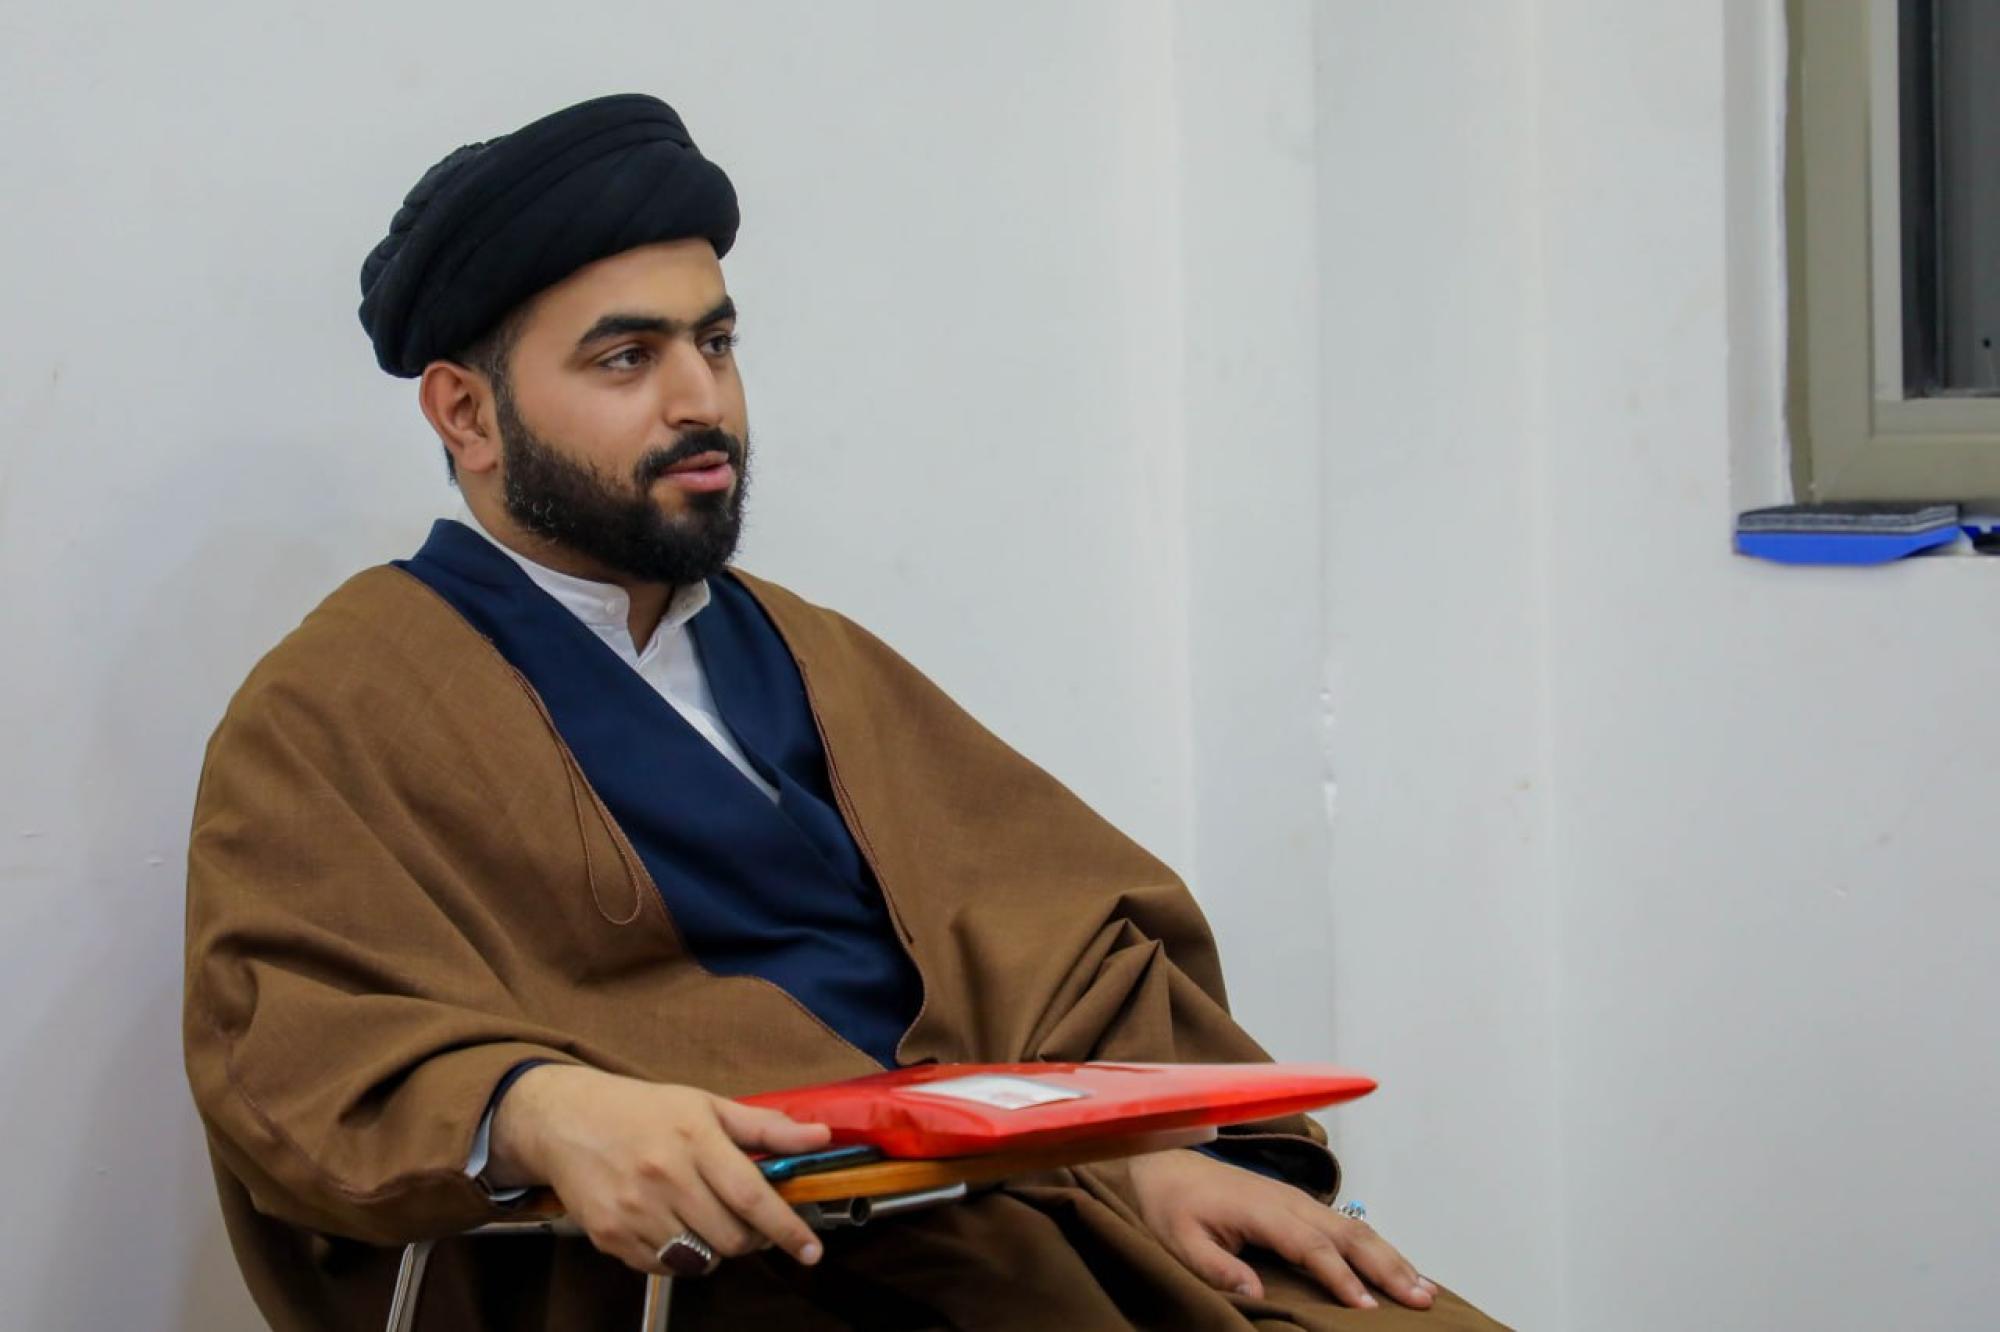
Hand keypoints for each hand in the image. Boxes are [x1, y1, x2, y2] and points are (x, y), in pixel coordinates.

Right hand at [488, 1065, 832, 1275]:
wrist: (565, 1119)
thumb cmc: (642, 1110)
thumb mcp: (705, 1104)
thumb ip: (764, 1127)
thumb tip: (819, 1137)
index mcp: (694, 1138)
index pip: (752, 1195)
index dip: (786, 1228)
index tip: (810, 1250)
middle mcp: (664, 1176)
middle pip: (730, 1237)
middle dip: (753, 1239)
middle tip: (751, 1224)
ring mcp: (634, 1210)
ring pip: (700, 1258)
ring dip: (717, 1249)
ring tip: (709, 1220)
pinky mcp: (610, 1236)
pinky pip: (664, 1267)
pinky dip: (680, 1257)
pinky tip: (675, 1226)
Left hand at [1125, 1148, 1436, 1309]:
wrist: (1166, 1163)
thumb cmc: (1172, 1205)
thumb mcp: (1180, 1241)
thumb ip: (1216, 1266)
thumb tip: (1255, 1294)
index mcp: (1263, 1210)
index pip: (1311, 1246)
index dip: (1340, 1277)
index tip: (1366, 1308)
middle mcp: (1290, 1202)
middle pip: (1349, 1234)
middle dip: (1387, 1267)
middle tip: (1422, 1300)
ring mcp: (1299, 1201)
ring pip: (1357, 1228)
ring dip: (1393, 1258)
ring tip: (1426, 1290)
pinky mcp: (1301, 1206)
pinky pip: (1349, 1225)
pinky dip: (1379, 1247)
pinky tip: (1399, 1268)